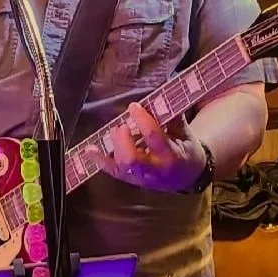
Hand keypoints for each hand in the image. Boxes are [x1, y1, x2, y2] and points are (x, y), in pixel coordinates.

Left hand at [90, 102, 206, 192]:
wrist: (188, 176)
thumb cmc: (187, 150)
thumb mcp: (186, 133)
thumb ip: (172, 117)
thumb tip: (157, 97)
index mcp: (172, 155)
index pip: (153, 137)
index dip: (142, 120)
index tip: (133, 106)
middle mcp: (155, 169)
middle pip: (133, 158)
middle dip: (123, 139)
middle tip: (122, 125)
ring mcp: (141, 177)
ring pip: (121, 166)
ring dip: (114, 145)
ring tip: (115, 131)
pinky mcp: (131, 179)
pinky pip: (113, 171)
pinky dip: (99, 159)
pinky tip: (89, 149)